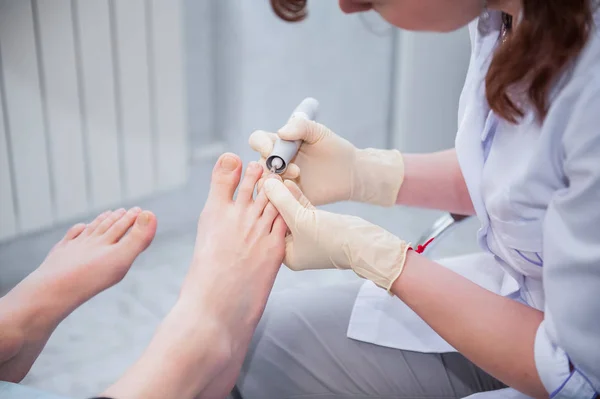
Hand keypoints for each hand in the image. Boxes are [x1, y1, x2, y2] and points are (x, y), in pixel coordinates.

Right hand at [249, 117, 404, 206]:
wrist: (350, 173)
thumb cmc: (334, 149)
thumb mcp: (319, 132)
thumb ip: (301, 127)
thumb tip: (280, 132)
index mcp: (279, 143)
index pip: (258, 140)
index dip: (260, 144)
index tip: (271, 149)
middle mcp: (276, 162)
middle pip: (258, 164)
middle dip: (271, 167)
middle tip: (295, 170)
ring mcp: (281, 181)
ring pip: (264, 183)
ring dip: (274, 183)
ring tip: (297, 179)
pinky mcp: (289, 197)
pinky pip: (276, 199)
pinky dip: (281, 197)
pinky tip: (295, 194)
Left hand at [263, 178, 409, 290]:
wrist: (366, 244)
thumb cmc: (333, 239)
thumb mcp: (302, 219)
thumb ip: (283, 200)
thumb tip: (266, 182)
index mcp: (285, 254)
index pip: (267, 226)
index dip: (261, 205)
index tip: (254, 185)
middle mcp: (294, 246)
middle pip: (277, 217)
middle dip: (272, 198)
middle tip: (262, 177)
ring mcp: (306, 235)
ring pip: (290, 211)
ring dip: (284, 194)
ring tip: (275, 174)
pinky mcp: (318, 225)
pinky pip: (302, 208)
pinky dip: (297, 196)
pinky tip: (290, 181)